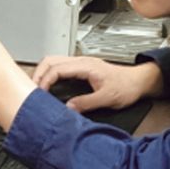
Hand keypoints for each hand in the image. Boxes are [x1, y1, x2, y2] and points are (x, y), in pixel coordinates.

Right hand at [32, 56, 161, 112]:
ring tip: (36, 88)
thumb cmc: (127, 87)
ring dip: (43, 73)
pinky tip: (49, 85)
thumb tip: (68, 108)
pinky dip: (50, 74)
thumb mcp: (107, 98)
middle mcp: (82, 62)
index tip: (39, 93)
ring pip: (54, 62)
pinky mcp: (82, 68)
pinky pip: (61, 67)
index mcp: (86, 66)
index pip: (56, 69)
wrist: (139, 82)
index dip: (44, 80)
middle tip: (30, 90)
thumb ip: (86, 103)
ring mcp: (81, 64)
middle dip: (38, 74)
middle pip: (51, 61)